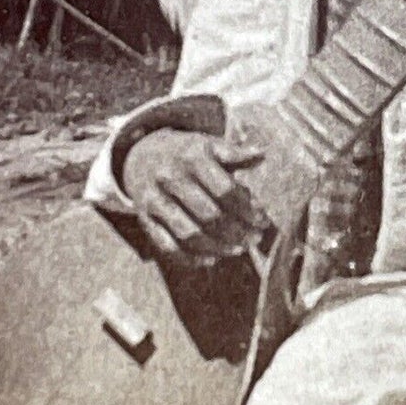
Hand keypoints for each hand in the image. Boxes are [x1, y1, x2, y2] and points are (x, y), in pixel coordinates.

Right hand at [122, 127, 266, 264]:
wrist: (143, 157)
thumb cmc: (188, 154)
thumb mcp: (210, 145)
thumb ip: (236, 154)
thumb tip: (262, 153)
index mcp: (192, 157)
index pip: (225, 190)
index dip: (247, 209)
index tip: (263, 221)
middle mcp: (170, 178)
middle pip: (209, 215)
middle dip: (237, 231)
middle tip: (255, 239)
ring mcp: (154, 200)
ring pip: (188, 233)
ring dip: (217, 247)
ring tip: (239, 250)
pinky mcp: (144, 219)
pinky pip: (166, 245)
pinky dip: (190, 258)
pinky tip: (212, 259)